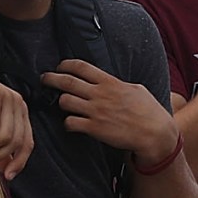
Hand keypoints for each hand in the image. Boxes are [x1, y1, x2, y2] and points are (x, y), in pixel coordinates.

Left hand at [43, 59, 173, 162]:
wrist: (154, 133)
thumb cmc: (149, 111)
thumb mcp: (136, 89)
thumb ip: (119, 84)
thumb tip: (111, 83)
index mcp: (109, 82)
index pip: (81, 67)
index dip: (66, 65)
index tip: (59, 66)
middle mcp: (100, 94)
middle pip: (67, 82)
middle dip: (51, 78)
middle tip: (44, 79)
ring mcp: (95, 111)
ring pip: (65, 101)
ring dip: (60, 102)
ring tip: (61, 104)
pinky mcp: (94, 128)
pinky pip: (70, 122)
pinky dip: (67, 123)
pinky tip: (71, 124)